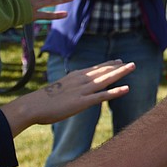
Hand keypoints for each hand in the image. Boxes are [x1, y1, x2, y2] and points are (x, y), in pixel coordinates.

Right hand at [0, 61, 134, 133]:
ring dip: (120, 72)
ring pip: (106, 79)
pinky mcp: (82, 102)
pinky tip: (127, 88)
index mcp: (74, 76)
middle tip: (131, 63)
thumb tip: (73, 89)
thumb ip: (68, 87)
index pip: (95, 68)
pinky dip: (115, 92)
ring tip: (133, 66)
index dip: (108, 64)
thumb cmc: (42, 100)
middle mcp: (81, 80)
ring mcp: (82, 90)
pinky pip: (102, 96)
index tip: (118, 61)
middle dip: (118, 66)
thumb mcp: (58, 89)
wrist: (32, 105)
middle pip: (103, 70)